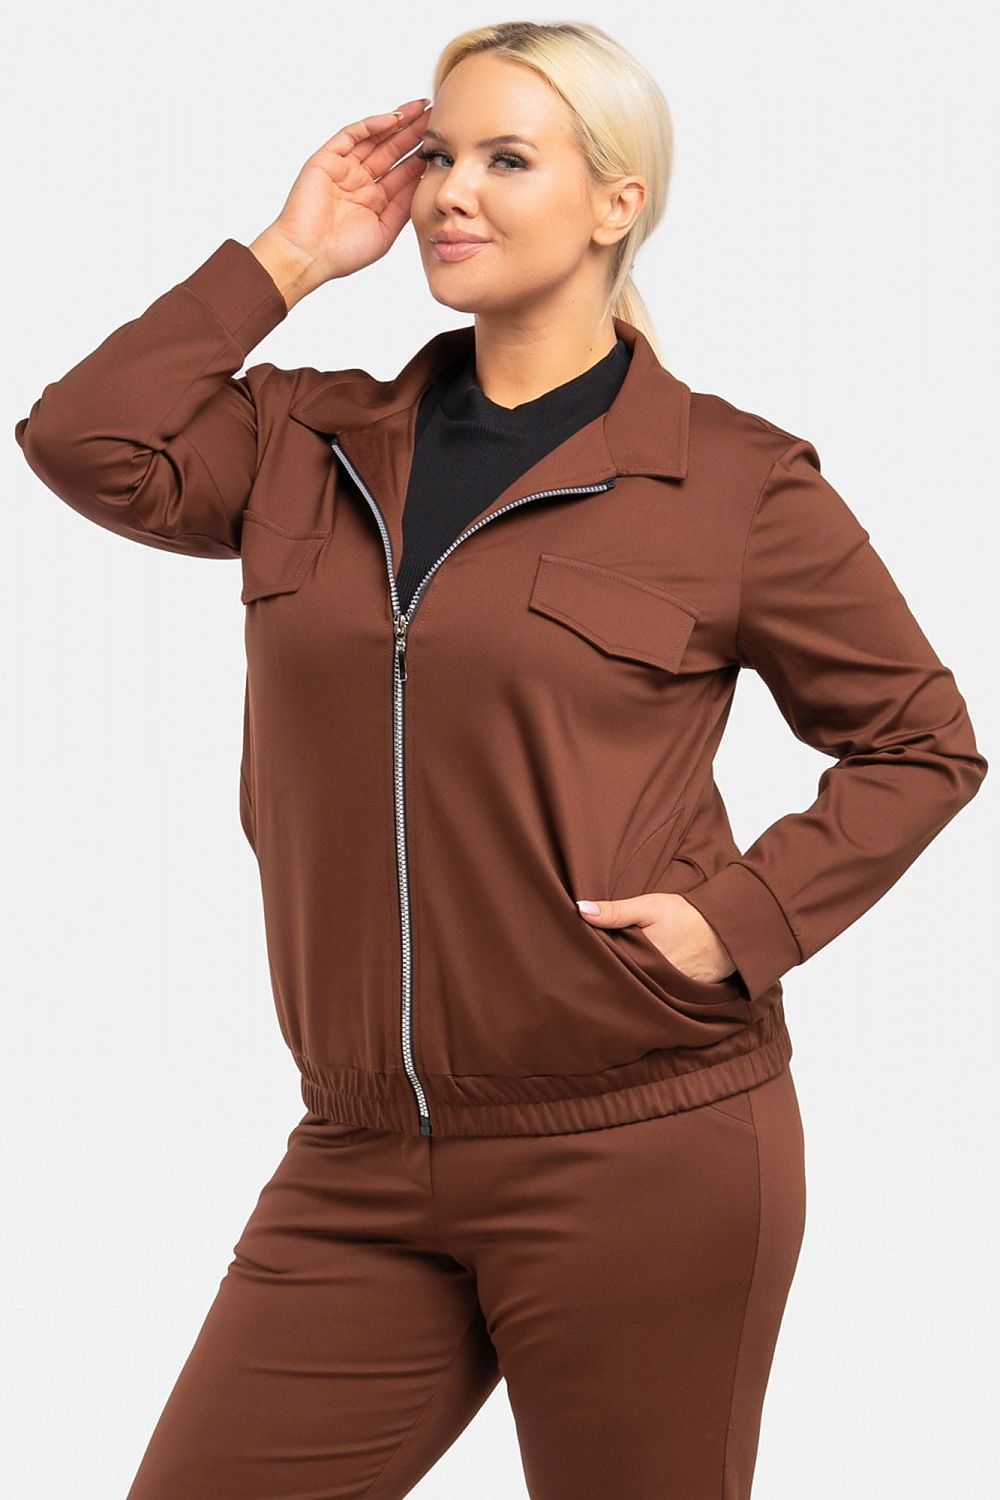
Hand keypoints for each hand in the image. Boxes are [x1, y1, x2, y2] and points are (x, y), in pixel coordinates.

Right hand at [250, 98, 432, 305]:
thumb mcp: (385, 231)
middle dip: (414, 133)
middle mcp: (360, 182)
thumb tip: (425, 181)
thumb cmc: (343, 253)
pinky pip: (352, 135)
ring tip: (420, 108)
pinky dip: (372, 125)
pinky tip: (393, 118)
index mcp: (375, 201)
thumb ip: (404, 206)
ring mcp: (344, 169)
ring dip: (398, 122)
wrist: (309, 255)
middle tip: (435, 116)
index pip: (403, 172)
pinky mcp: (327, 159)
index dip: (422, 157)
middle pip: (392, 150)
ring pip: (375, 138)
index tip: (443, 144)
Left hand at [576, 891, 736, 984]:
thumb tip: (580, 910)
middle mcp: (655, 982)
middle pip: (623, 986)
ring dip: (627, 992)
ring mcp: (670, 993)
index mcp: (642, 960)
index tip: (577, 967)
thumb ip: (615, 911)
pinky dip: (648, 998)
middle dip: (607, 983)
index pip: (610, 970)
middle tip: (583, 982)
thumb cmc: (687, 915)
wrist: (727, 929)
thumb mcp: (649, 907)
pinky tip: (635, 996)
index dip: (594, 968)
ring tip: (604, 993)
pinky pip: (659, 1002)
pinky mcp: (683, 999)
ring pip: (640, 996)